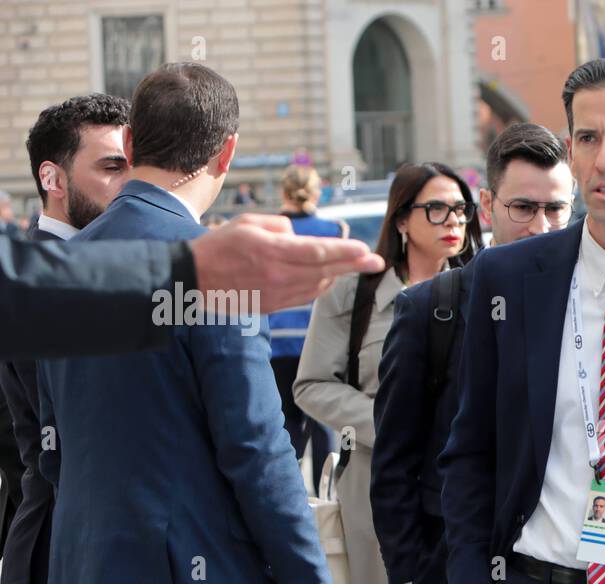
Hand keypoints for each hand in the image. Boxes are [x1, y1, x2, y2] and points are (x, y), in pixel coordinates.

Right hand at [190, 213, 383, 312]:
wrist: (194, 278)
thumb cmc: (220, 244)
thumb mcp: (247, 222)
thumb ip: (279, 225)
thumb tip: (301, 235)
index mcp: (271, 251)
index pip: (316, 252)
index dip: (344, 251)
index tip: (364, 249)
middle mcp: (277, 275)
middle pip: (325, 270)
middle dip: (354, 265)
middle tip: (377, 262)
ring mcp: (276, 294)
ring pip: (318, 285)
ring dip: (338, 275)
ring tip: (355, 265)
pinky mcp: (273, 306)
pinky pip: (306, 296)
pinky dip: (321, 286)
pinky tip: (330, 277)